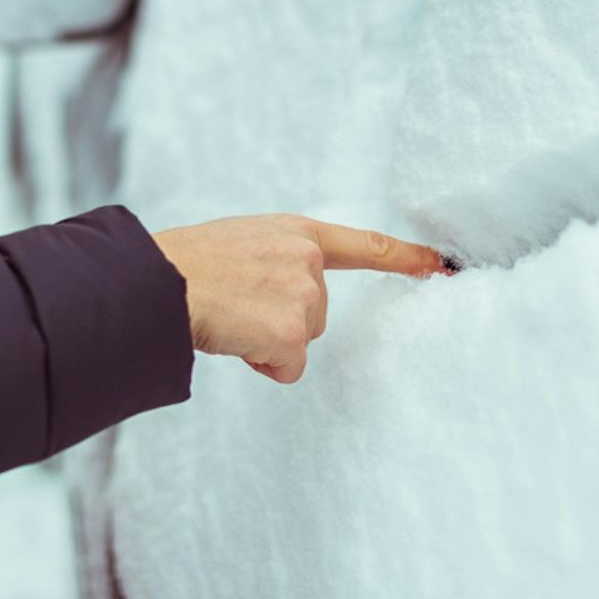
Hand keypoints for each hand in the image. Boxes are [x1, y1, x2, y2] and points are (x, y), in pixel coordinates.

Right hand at [152, 215, 449, 383]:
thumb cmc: (183, 266)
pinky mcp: (292, 333)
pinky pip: (287, 367)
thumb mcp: (240, 243)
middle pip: (315, 313)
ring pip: (299, 340)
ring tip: (228, 317)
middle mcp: (307, 258)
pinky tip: (234, 338)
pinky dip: (262, 363)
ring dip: (266, 340)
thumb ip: (277, 261)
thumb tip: (283, 304)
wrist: (157, 281)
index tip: (441, 264)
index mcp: (295, 231)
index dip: (405, 256)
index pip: (363, 244)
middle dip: (278, 320)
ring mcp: (303, 295)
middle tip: (233, 305)